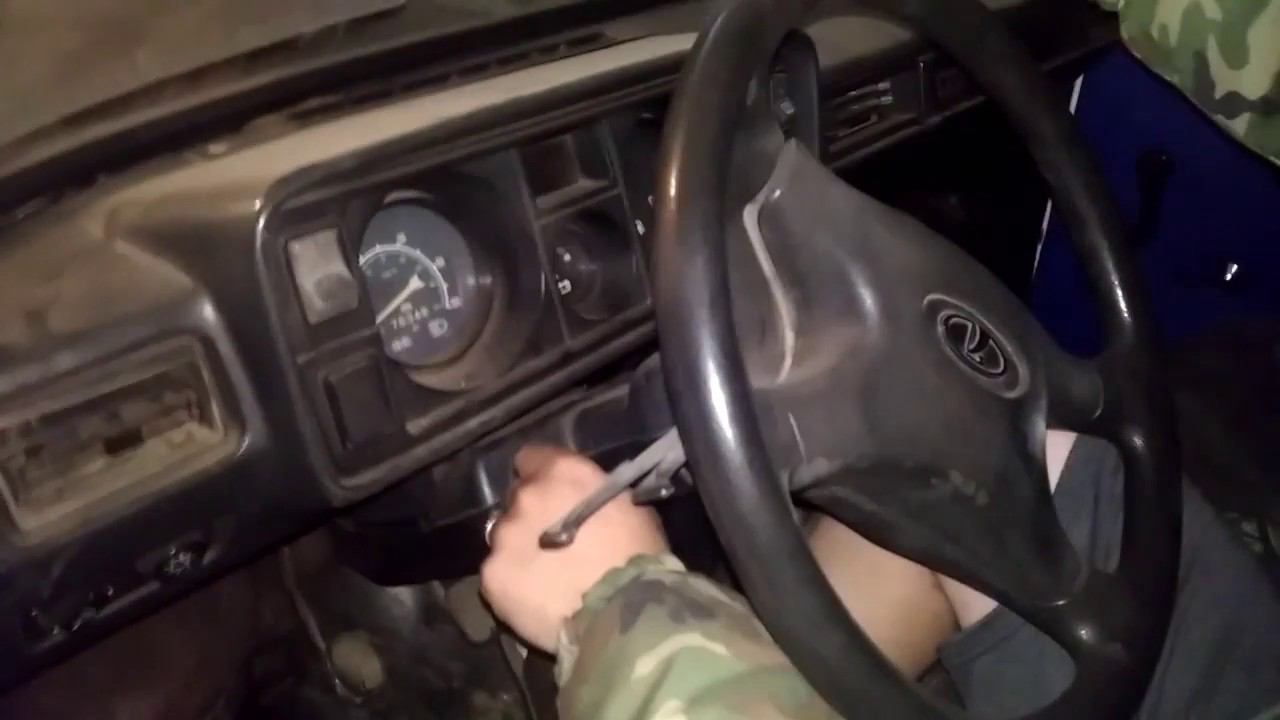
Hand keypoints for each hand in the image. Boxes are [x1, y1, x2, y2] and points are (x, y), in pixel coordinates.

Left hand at [480, 445, 668, 651]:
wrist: (621, 612)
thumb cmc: (637, 557)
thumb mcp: (628, 507)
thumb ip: (594, 496)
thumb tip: (586, 501)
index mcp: (561, 473)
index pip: (531, 457)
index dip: (541, 475)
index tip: (554, 495)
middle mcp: (526, 496)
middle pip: (517, 499)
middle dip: (532, 515)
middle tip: (554, 540)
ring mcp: (504, 537)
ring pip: (504, 537)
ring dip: (520, 548)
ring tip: (544, 575)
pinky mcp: (491, 576)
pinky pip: (497, 574)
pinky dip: (511, 583)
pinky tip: (533, 598)